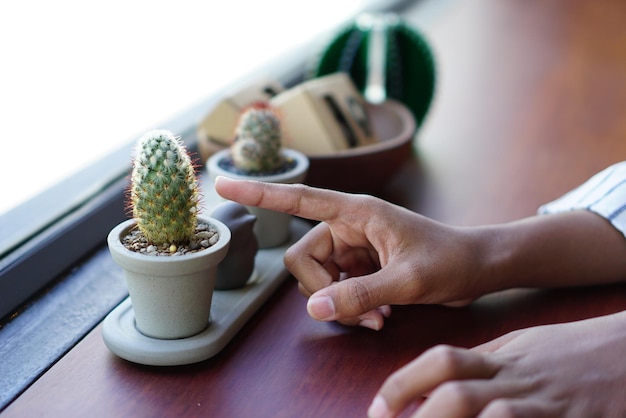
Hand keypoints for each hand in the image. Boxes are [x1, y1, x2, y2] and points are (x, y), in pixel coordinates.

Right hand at [215, 177, 484, 329]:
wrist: (476, 269)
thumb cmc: (450, 260)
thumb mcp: (409, 280)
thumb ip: (361, 294)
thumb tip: (312, 308)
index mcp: (356, 212)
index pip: (299, 198)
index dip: (259, 194)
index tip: (223, 186)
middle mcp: (347, 227)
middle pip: (302, 260)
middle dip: (325, 292)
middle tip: (360, 311)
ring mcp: (351, 250)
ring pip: (317, 281)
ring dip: (341, 305)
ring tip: (378, 316)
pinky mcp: (358, 268)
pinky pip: (334, 292)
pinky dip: (351, 310)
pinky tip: (379, 317)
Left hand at [368, 311, 625, 416]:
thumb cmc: (570, 352)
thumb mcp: (521, 348)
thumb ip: (481, 364)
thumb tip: (432, 383)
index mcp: (501, 356)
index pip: (441, 361)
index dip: (403, 383)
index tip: (379, 407)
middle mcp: (517, 377)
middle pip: (457, 393)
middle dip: (421, 416)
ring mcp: (546, 402)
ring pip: (492, 416)